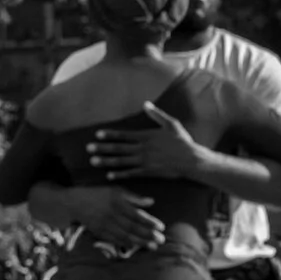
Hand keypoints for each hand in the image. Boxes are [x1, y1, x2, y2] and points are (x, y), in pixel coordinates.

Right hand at [71, 186, 167, 250]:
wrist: (75, 202)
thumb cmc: (99, 194)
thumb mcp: (116, 190)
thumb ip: (134, 197)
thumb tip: (151, 201)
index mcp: (117, 202)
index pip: (136, 214)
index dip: (149, 222)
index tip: (161, 227)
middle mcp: (111, 214)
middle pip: (132, 227)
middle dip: (148, 235)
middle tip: (161, 240)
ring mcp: (104, 224)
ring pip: (124, 235)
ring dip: (140, 242)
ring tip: (153, 246)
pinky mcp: (99, 232)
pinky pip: (114, 239)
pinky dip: (125, 244)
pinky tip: (135, 246)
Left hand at [87, 103, 205, 180]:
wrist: (191, 160)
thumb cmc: (182, 141)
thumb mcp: (171, 124)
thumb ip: (157, 114)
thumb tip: (146, 104)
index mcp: (146, 136)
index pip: (123, 135)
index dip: (109, 134)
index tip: (97, 134)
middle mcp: (142, 149)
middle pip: (118, 148)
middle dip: (102, 148)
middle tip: (88, 149)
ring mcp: (144, 162)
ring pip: (121, 161)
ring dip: (106, 161)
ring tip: (93, 162)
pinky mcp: (148, 172)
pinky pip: (131, 173)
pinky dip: (120, 174)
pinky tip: (109, 176)